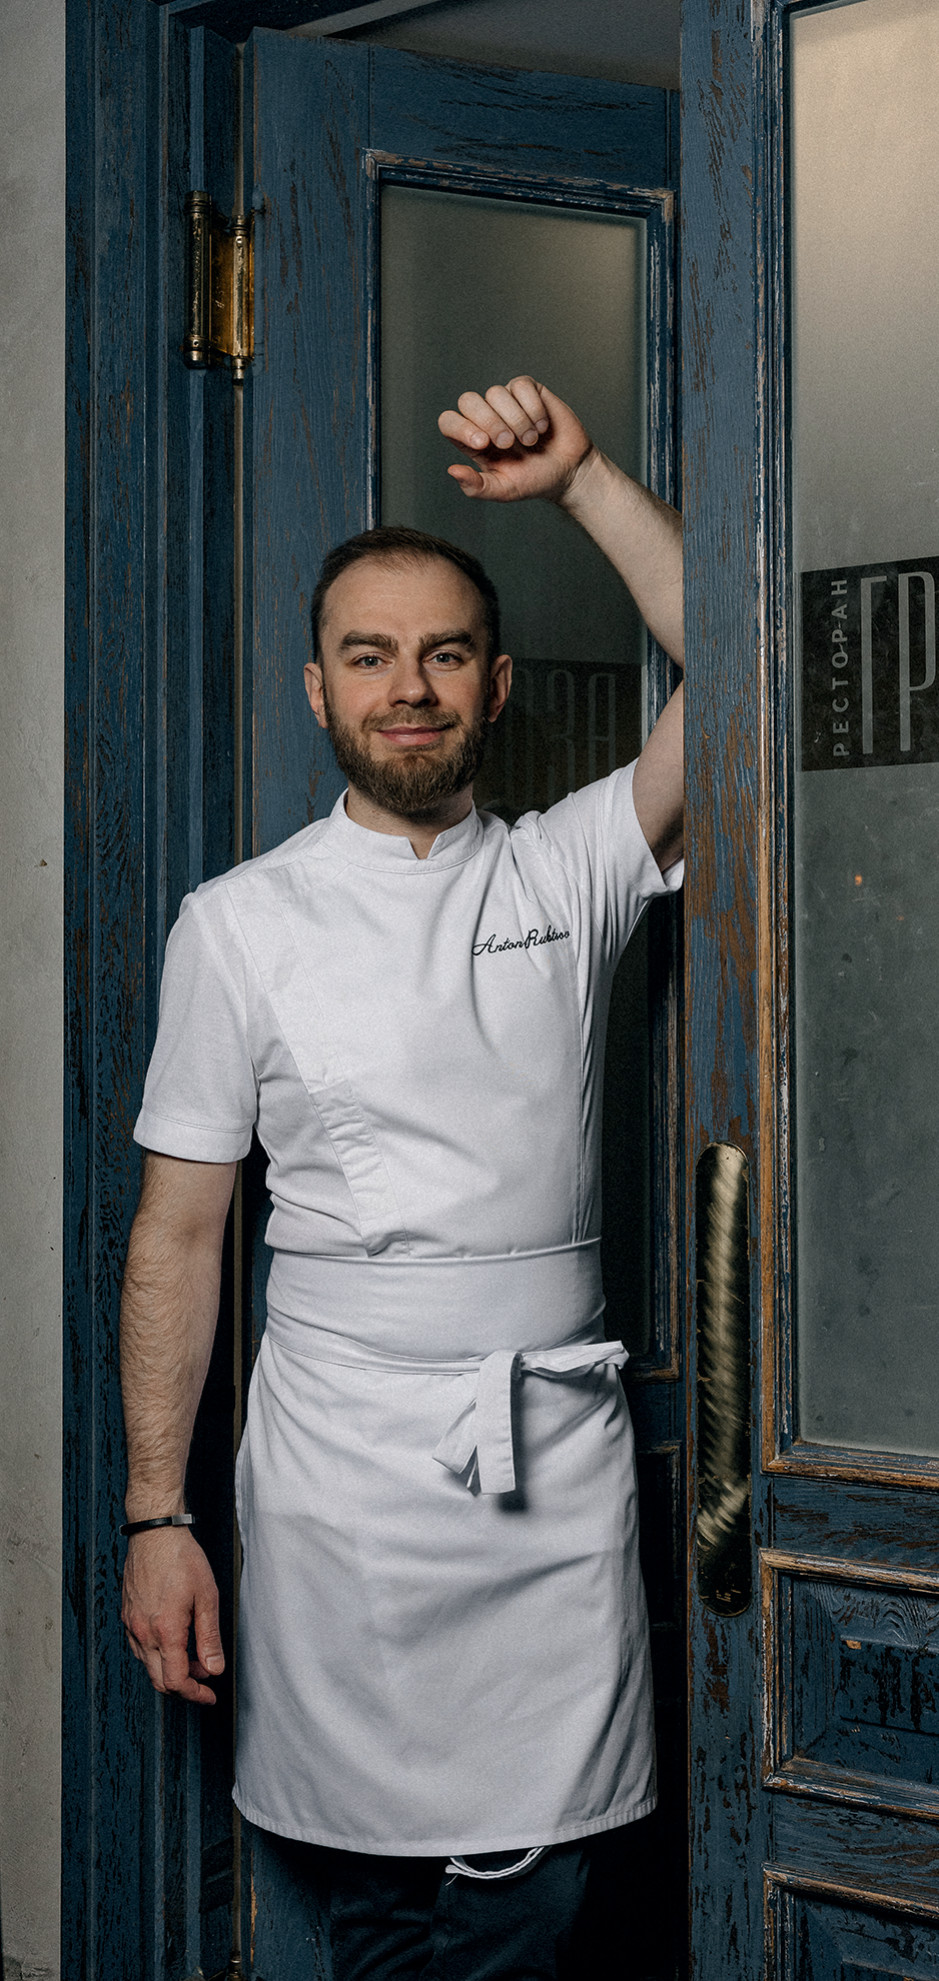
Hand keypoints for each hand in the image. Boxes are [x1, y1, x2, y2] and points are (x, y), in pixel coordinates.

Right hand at [122, 1528, 224, 1705]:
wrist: (154, 1533)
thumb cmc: (182, 1559)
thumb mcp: (206, 1597)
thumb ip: (209, 1638)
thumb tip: (214, 1669)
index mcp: (165, 1631)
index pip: (176, 1681)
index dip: (195, 1694)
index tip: (209, 1696)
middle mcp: (143, 1633)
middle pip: (160, 1680)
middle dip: (185, 1685)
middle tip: (205, 1675)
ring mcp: (131, 1625)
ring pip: (148, 1665)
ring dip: (171, 1668)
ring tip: (194, 1653)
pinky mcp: (127, 1615)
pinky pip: (140, 1647)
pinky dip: (158, 1654)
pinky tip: (174, 1638)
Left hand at [438, 377, 594, 504]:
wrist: (568, 471)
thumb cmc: (533, 481)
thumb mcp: (503, 490)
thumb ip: (476, 487)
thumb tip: (452, 470)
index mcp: (472, 440)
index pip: (448, 421)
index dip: (461, 427)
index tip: (483, 443)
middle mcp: (486, 416)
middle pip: (468, 400)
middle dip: (489, 421)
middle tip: (509, 443)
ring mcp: (506, 401)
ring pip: (496, 393)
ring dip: (516, 419)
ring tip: (531, 440)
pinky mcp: (528, 391)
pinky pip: (520, 386)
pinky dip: (532, 407)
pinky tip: (543, 426)